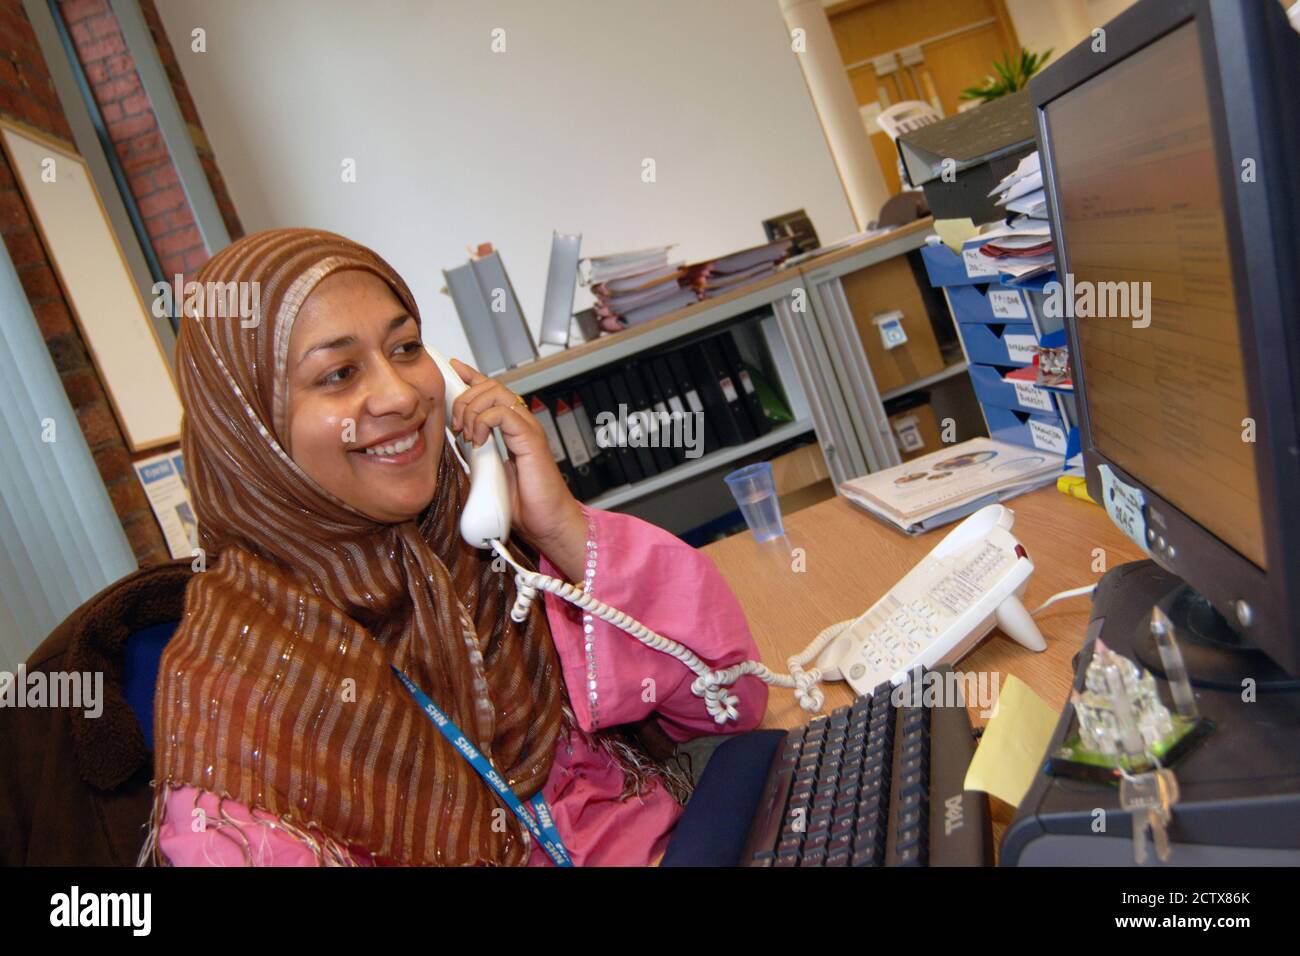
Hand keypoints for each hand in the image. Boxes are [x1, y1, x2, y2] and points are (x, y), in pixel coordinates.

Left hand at [446, 358, 586, 578]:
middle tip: (456, 424)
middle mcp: (523, 425)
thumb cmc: (527, 506)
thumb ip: (477, 457)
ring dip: (472, 409)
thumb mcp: (490, 475)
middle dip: (465, 397)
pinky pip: (503, 413)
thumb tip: (455, 448)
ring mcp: (528, 430)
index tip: (454, 369)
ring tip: (467, 433)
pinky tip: (478, 440)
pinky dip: (484, 422)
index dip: (472, 376)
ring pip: (496, 393)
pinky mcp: (531, 440)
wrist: (549, 525)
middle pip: (491, 386)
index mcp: (514, 430)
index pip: (492, 391)